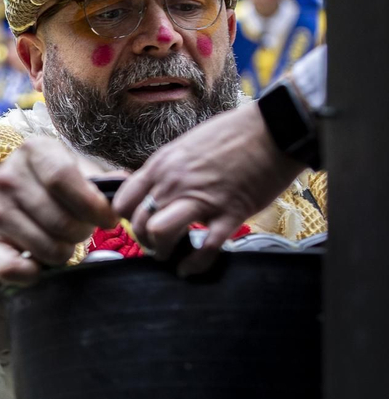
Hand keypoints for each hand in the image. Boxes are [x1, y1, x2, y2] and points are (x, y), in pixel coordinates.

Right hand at [0, 136, 116, 284]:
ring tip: (62, 243)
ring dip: (64, 253)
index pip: (63, 178)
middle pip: (60, 220)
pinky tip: (38, 266)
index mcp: (32, 152)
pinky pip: (12, 268)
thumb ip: (96, 176)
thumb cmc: (37, 184)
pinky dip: (32, 273)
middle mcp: (8, 179)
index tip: (109, 220)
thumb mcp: (63, 166)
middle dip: (82, 233)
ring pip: (46, 248)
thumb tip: (127, 185)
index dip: (92, 205)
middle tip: (83, 231)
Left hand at [114, 101, 304, 275]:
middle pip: (140, 223)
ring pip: (161, 235)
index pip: (124, 201)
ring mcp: (201, 200)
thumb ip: (169, 170)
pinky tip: (190, 268)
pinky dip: (194, 264)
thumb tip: (157, 189)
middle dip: (144, 239)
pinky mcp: (230, 214)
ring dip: (162, 251)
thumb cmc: (233, 134)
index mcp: (161, 166)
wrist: (273, 129)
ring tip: (170, 255)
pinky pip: (205, 247)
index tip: (137, 222)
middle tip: (155, 243)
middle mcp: (175, 184)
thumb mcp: (186, 146)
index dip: (127, 218)